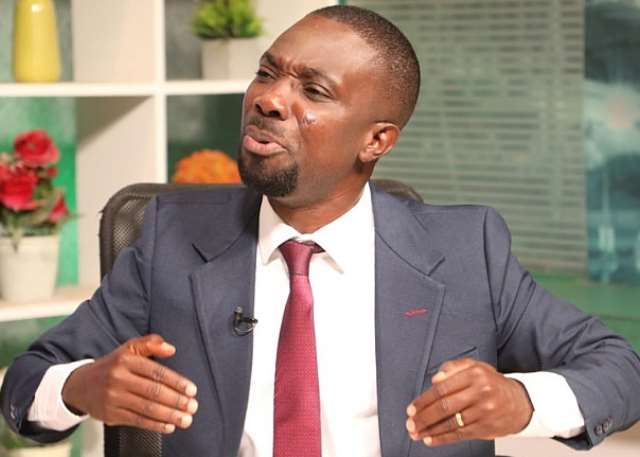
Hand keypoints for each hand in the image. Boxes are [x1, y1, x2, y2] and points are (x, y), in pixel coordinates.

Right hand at [62, 334, 197, 433]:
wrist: (80, 385)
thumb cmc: (113, 366)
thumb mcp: (129, 349)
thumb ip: (151, 344)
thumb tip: (171, 348)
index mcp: (126, 360)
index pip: (156, 372)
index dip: (176, 382)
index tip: (192, 390)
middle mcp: (118, 379)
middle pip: (153, 392)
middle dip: (176, 401)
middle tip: (192, 406)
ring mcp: (113, 398)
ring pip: (146, 408)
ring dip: (169, 415)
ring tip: (186, 419)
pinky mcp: (110, 415)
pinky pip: (137, 421)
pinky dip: (155, 425)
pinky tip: (169, 426)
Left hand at [405, 358, 532, 446]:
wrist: (519, 402)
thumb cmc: (492, 383)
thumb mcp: (475, 366)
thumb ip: (453, 368)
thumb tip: (435, 379)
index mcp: (474, 374)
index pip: (442, 388)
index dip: (424, 400)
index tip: (412, 408)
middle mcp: (480, 392)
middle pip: (445, 406)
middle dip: (424, 417)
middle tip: (411, 423)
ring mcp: (484, 411)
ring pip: (451, 422)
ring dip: (430, 429)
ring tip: (416, 433)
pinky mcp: (486, 428)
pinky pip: (460, 434)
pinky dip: (443, 438)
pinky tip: (431, 439)